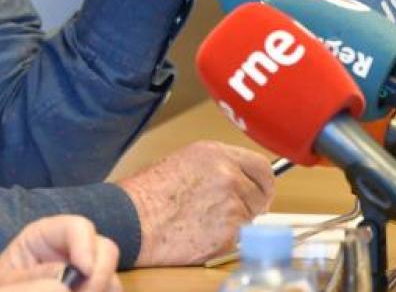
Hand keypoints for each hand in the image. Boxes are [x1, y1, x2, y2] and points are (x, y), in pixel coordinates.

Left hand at [0, 215, 120, 290]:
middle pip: (106, 250)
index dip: (85, 244)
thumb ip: (30, 283)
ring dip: (100, 290)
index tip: (85, 270)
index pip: (77, 226)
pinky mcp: (93, 291)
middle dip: (99, 276)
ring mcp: (85, 279)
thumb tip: (66, 284)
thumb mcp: (3, 288)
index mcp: (44, 239)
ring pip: (113, 282)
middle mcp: (71, 255)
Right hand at [117, 140, 274, 265]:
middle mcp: (228, 174)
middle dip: (251, 206)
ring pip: (251, 218)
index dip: (262, 183)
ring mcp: (232, 203)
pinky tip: (202, 234)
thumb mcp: (184, 164)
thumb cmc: (148, 195)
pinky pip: (241, 237)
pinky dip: (227, 240)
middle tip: (230, 214)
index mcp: (215, 153)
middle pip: (261, 193)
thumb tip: (241, 182)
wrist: (133, 219)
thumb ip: (217, 168)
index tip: (259, 192)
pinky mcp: (231, 230)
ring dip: (235, 223)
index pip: (261, 166)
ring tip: (204, 222)